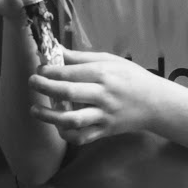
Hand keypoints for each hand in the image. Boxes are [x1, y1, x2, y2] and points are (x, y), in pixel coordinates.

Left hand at [28, 48, 159, 144]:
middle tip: (31, 82)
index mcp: (104, 73)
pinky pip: (82, 137)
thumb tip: (57, 50)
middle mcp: (103, 94)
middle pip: (68, 92)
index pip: (72, 72)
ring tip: (35, 110)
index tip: (39, 68)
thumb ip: (82, 58)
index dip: (51, 70)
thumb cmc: (131, 76)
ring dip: (50, 116)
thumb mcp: (110, 60)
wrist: (155, 103)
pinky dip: (67, 134)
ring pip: (72, 119)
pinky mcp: (105, 131)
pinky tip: (57, 127)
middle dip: (45, 87)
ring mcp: (104, 115)